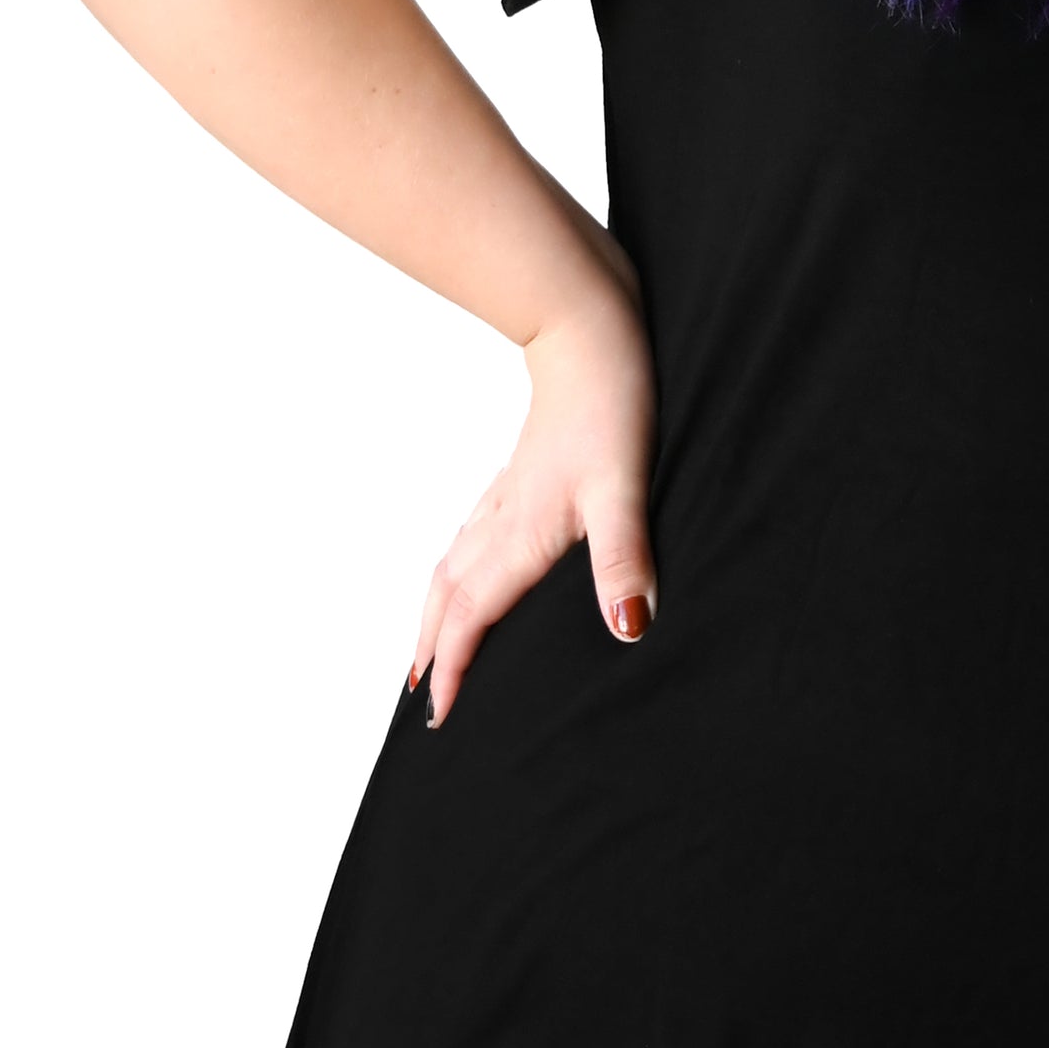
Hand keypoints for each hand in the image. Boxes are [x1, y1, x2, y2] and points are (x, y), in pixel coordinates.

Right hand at [409, 253, 658, 727]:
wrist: (587, 337)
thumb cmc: (610, 409)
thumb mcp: (622, 489)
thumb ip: (624, 559)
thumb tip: (627, 627)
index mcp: (520, 535)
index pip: (473, 615)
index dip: (454, 664)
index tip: (439, 710)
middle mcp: (500, 521)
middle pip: (448, 598)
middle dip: (431, 650)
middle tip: (421, 697)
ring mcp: (502, 497)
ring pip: (450, 568)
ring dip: (434, 614)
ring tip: (426, 650)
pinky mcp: (513, 479)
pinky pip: (466, 540)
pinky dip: (452, 574)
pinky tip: (464, 570)